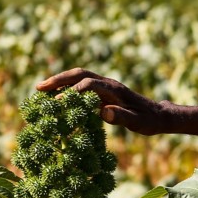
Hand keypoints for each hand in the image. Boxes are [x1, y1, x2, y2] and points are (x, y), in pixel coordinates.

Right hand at [35, 68, 172, 134]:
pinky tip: (54, 98)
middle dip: (58, 80)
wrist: (158, 115)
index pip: (89, 85)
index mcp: (115, 89)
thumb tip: (104, 112)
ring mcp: (104, 86)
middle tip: (39, 88)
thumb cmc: (149, 121)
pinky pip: (81, 86)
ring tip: (40, 91)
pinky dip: (66, 89)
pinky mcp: (102, 92)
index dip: (72, 92)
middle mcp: (107, 83)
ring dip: (59, 82)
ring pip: (78, 78)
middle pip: (79, 74)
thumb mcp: (138, 123)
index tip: (57, 103)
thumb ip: (122, 117)